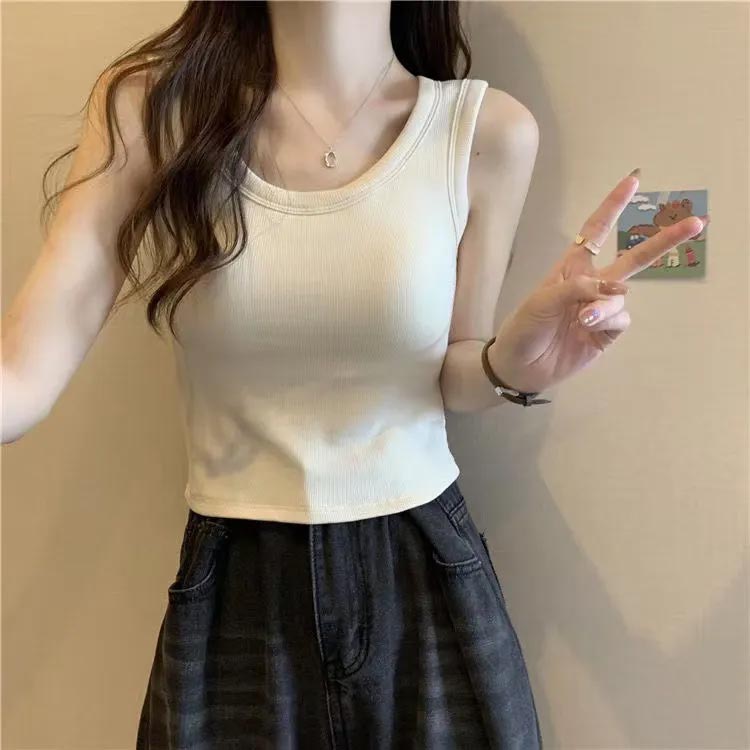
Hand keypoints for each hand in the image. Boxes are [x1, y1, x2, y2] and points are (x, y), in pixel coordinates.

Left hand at [489, 169, 709, 393]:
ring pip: (622, 295)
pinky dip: (608, 320)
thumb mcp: (541, 300)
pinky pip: (621, 318)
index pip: (595, 231)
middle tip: (695, 223)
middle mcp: (591, 284)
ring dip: (605, 305)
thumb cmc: (524, 327)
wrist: (519, 366)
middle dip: (662, 241)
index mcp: (571, 267)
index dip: (613, 206)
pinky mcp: (607, 333)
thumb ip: (576, 288)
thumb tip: (613, 290)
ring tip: (582, 319)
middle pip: (633, 258)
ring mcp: (601, 309)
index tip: (633, 181)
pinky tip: (588, 328)